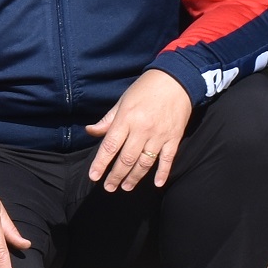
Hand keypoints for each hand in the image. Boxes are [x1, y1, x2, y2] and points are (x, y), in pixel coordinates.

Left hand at [87, 70, 193, 192]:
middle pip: (126, 159)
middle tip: (109, 187)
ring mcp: (159, 135)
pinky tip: (157, 183)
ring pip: (145, 162)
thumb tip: (90, 131)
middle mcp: (142, 129)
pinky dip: (162, 173)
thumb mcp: (122, 101)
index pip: (110, 146)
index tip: (94, 177)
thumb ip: (107, 120)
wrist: (176, 80)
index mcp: (126, 119)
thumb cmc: (145, 89)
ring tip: (126, 187)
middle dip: (116, 175)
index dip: (101, 163)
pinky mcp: (174, 138)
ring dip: (135, 177)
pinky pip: (168, 159)